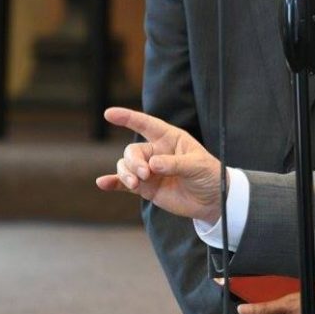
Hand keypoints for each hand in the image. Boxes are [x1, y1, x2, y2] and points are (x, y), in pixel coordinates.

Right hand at [95, 107, 221, 222]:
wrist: (212, 200)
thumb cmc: (209, 175)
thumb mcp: (197, 165)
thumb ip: (175, 164)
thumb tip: (152, 165)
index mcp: (170, 138)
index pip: (146, 124)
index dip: (128, 118)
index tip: (109, 113)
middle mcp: (157, 152)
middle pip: (133, 151)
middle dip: (134, 162)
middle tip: (145, 174)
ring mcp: (149, 170)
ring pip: (126, 166)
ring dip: (126, 174)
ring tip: (135, 184)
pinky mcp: (146, 188)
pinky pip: (124, 184)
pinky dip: (113, 183)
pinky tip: (102, 183)